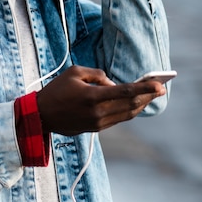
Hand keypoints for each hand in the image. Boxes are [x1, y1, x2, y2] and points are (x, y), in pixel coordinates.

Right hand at [36, 65, 166, 135]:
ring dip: (141, 105)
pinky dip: (129, 111)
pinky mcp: (96, 129)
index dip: (145, 88)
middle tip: (160, 88)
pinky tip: (134, 103)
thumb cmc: (56, 90)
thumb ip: (97, 74)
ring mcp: (98, 123)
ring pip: (127, 114)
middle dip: (148, 96)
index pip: (125, 92)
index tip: (159, 85)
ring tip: (150, 95)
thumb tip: (112, 83)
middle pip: (131, 105)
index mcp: (92, 96)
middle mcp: (98, 112)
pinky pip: (118, 119)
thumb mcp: (74, 72)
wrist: (41, 116)